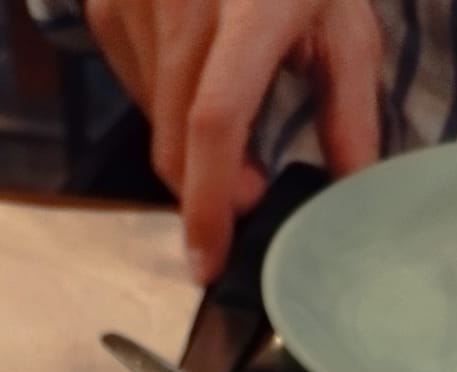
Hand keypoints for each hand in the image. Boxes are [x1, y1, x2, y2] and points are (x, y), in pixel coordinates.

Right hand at [85, 0, 382, 282]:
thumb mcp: (344, 19)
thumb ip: (349, 109)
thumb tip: (349, 193)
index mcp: (249, 11)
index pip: (214, 126)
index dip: (210, 203)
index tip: (211, 259)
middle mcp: (179, 4)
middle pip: (173, 142)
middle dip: (207, 192)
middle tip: (252, 196)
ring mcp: (133, 2)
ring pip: (152, 121)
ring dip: (191, 148)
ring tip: (240, 120)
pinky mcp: (107, 5)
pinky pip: (134, 86)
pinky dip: (168, 106)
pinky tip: (201, 74)